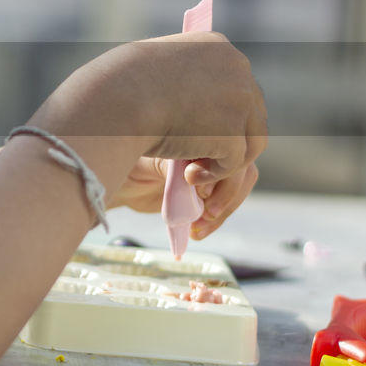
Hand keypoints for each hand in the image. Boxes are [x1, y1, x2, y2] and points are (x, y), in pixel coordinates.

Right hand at [34, 32, 266, 176]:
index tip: (197, 129)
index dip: (219, 112)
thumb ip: (180, 78)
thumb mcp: (156, 67)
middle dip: (227, 138)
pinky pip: (234, 163)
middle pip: (249, 113)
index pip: (234, 85)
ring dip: (224, 159)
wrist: (116, 100)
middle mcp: (238, 68)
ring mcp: (240, 101)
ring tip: (192, 170)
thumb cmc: (119, 85)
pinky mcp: (233, 133)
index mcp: (217, 47)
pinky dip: (213, 174)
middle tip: (198, 156)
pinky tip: (187, 176)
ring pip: (249, 140)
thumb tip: (189, 98)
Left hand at [109, 156, 259, 240]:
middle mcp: (213, 147)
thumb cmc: (131, 164)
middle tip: (206, 213)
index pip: (227, 147)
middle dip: (227, 194)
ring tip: (198, 228)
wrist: (124, 184)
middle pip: (241, 168)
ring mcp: (215, 170)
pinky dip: (216, 221)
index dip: (221, 171)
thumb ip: (172, 166)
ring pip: (238, 188)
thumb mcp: (149, 163)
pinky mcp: (212, 191)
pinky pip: (226, 205)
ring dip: (222, 212)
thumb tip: (192, 177)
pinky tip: (196, 232)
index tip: (200, 190)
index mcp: (200, 132)